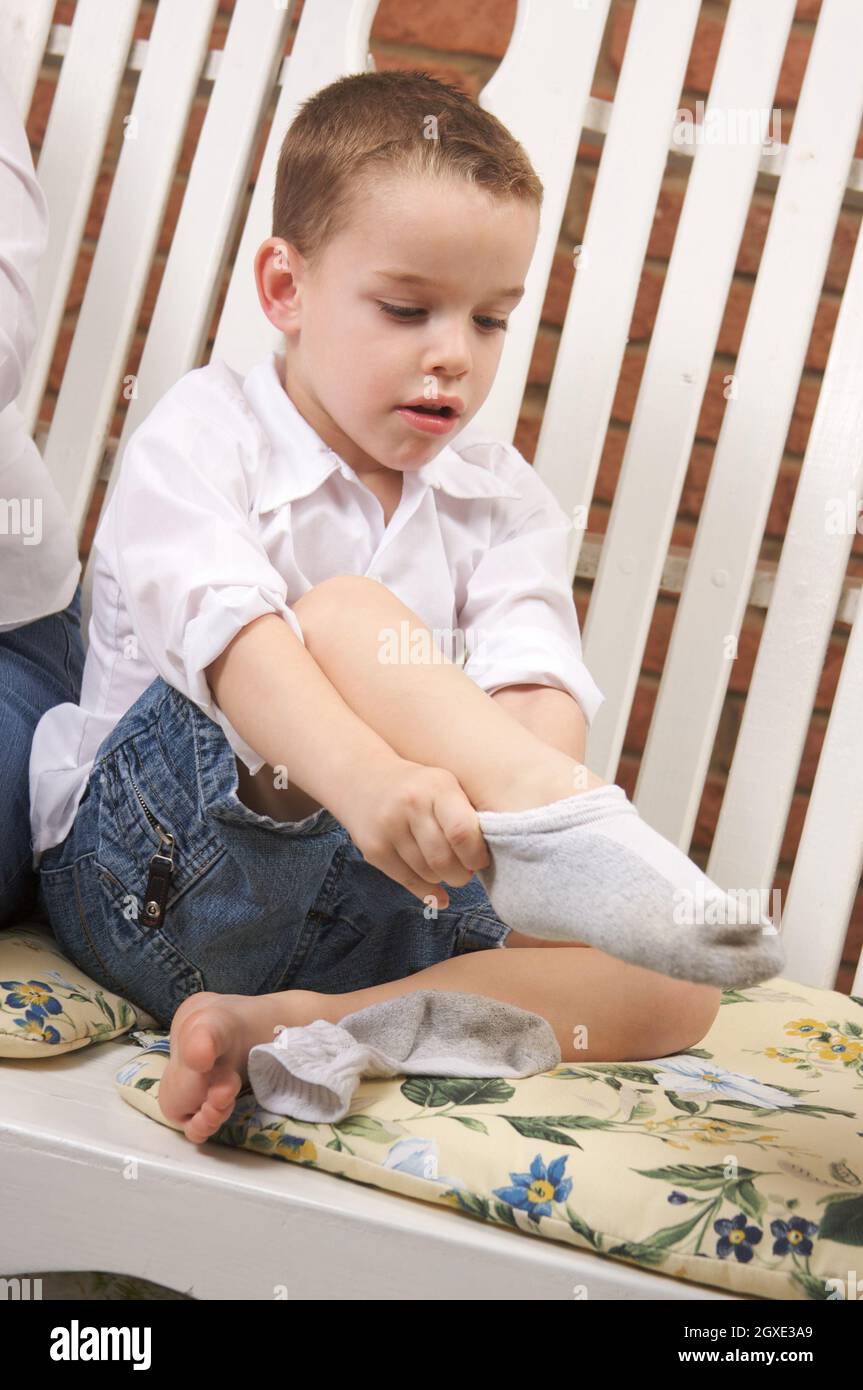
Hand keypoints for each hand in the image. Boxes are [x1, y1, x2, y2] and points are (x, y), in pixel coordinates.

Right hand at [338, 757, 490, 908]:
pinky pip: (407, 881)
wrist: (362, 778)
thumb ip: (466, 815)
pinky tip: (439, 894)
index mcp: (437, 786)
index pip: (461, 832)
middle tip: (465, 871)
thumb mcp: (445, 785)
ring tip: (445, 868)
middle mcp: (411, 805)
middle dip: (461, 875)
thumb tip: (486, 860)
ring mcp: (388, 827)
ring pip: (427, 873)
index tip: (480, 860)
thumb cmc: (418, 787)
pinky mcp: (373, 848)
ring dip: (443, 879)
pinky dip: (428, 892)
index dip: (476, 855)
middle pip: (444, 859)